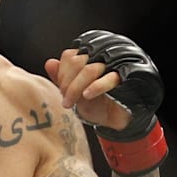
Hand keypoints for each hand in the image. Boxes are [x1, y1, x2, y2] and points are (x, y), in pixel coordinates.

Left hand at [46, 30, 167, 175]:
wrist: (116, 120)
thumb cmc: (96, 104)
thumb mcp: (74, 92)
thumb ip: (61, 78)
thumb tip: (49, 63)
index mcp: (89, 57)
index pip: (70, 55)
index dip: (62, 73)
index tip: (61, 91)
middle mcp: (101, 57)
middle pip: (78, 61)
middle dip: (67, 82)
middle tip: (65, 98)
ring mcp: (114, 65)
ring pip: (90, 68)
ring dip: (76, 87)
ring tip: (72, 102)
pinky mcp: (126, 76)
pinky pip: (110, 78)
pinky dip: (95, 87)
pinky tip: (87, 96)